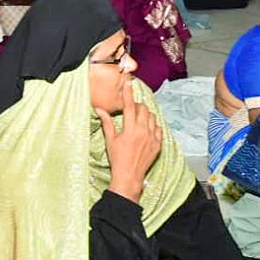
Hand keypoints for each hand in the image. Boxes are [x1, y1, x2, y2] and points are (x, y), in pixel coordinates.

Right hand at [98, 82, 162, 203]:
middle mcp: (143, 131)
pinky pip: (159, 129)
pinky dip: (154, 125)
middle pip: (143, 109)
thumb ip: (107, 123)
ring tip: (139, 118)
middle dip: (137, 105)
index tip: (128, 84)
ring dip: (146, 114)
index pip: (129, 106)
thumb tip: (99, 110)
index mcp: (130, 129)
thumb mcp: (110, 140)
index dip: (128, 93)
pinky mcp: (158, 145)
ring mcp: (152, 138)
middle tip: (131, 107)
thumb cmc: (117, 158)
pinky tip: (147, 128)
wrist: (129, 176)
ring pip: (153, 118)